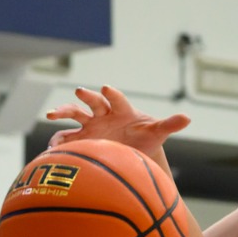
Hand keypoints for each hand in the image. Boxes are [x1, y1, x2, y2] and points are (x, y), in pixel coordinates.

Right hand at [47, 86, 189, 167]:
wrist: (133, 150)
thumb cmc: (146, 138)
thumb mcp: (157, 132)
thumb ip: (169, 124)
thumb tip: (188, 118)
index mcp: (121, 109)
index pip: (116, 98)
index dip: (112, 93)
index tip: (106, 87)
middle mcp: (103, 113)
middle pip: (92, 102)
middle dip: (84, 97)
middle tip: (78, 92)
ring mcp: (90, 125)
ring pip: (73, 115)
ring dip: (61, 113)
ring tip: (50, 115)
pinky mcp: (81, 139)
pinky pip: (67, 139)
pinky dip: (58, 142)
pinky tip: (49, 150)